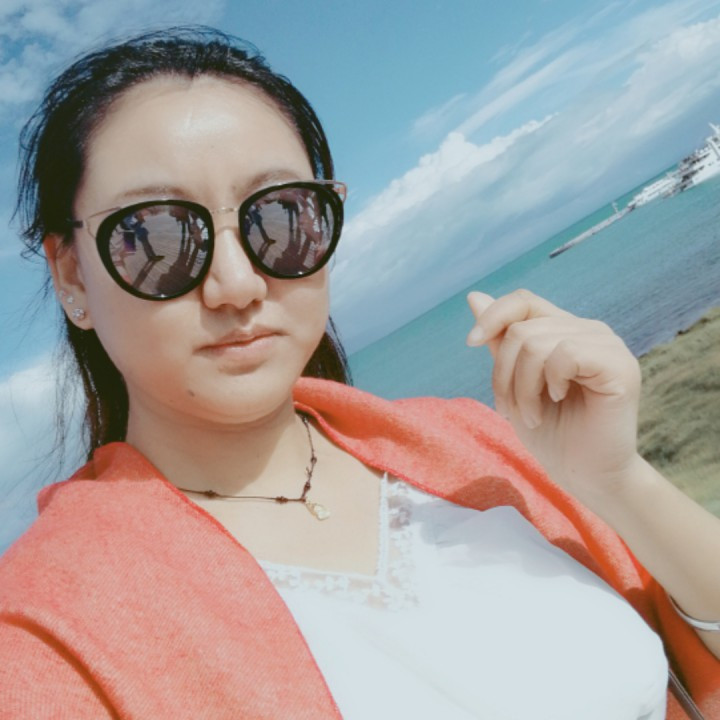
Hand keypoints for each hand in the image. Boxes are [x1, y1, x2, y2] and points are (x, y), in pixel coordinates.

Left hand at [466, 289, 642, 505]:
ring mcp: (607, 345)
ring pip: (536, 343)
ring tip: (533, 414)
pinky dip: (550, 383)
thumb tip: (473, 295)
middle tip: (513, 410)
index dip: (492, 316)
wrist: (582, 474)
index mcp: (564, 330)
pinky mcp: (620, 366)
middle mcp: (588, 330)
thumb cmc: (550, 431)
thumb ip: (499, 340)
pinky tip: (560, 400)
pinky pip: (565, 355)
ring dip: (523, 388)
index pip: (523, 301)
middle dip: (504, 375)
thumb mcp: (512, 381)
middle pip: (521, 328)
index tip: (471, 342)